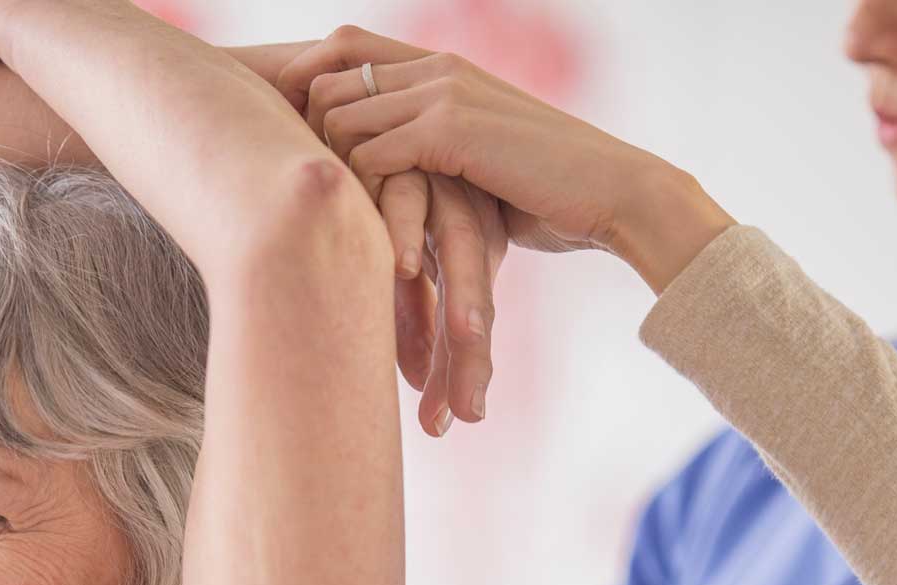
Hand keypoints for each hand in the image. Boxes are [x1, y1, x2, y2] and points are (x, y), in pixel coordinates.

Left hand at [280, 27, 735, 423]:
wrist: (615, 192)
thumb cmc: (552, 192)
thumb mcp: (480, 162)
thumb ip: (432, 153)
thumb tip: (384, 186)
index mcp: (442, 65)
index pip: (344, 46)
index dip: (303, 81)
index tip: (281, 132)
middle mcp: (437, 66)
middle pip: (327, 73)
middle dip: (300, 125)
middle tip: (294, 179)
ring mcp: (443, 93)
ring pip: (341, 115)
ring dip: (330, 166)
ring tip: (331, 212)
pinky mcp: (452, 129)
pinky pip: (373, 153)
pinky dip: (362, 192)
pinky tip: (365, 226)